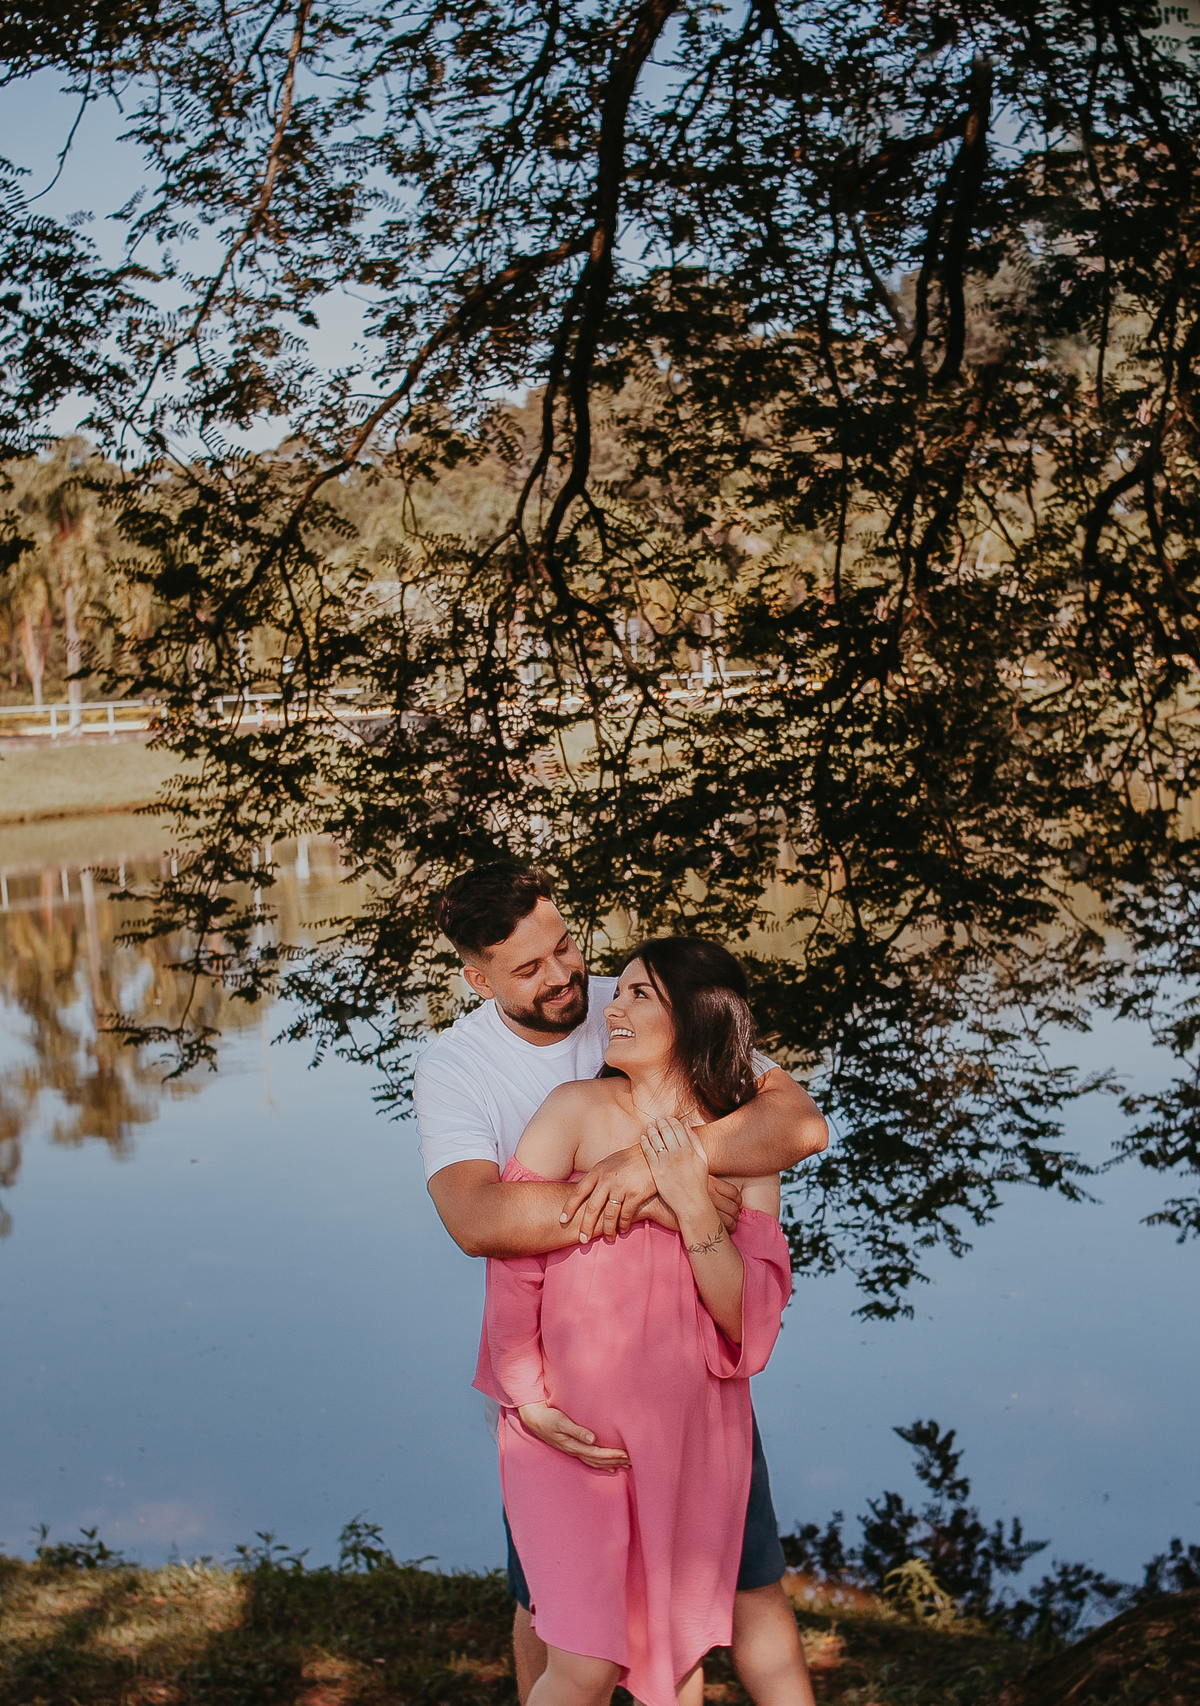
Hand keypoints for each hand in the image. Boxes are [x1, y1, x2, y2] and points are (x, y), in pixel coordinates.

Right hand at [516, 1402, 630, 1471]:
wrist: (534, 1418)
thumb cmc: (548, 1417)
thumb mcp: (560, 1421)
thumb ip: (576, 1430)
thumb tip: (592, 1439)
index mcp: (573, 1445)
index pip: (597, 1453)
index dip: (612, 1455)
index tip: (626, 1454)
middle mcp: (575, 1450)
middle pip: (599, 1460)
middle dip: (615, 1461)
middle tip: (632, 1461)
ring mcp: (573, 1450)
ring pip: (595, 1462)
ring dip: (611, 1463)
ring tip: (625, 1465)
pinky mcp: (573, 1447)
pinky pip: (590, 1459)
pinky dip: (602, 1463)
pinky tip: (611, 1466)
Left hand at [560, 1144, 656, 1242]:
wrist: (655, 1153)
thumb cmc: (630, 1159)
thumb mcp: (609, 1163)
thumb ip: (595, 1175)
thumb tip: (575, 1185)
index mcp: (598, 1171)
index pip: (579, 1191)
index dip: (569, 1207)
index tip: (562, 1220)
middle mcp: (607, 1179)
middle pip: (592, 1207)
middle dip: (585, 1226)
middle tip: (582, 1240)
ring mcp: (621, 1186)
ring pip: (609, 1215)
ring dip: (607, 1229)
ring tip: (608, 1238)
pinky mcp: (636, 1193)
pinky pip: (626, 1215)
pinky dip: (623, 1224)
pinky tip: (623, 1230)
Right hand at [636, 1176, 741, 1234]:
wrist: (655, 1198)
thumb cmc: (668, 1185)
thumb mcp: (685, 1174)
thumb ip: (698, 1177)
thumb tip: (707, 1179)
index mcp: (711, 1184)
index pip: (734, 1192)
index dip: (738, 1200)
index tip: (737, 1203)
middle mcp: (712, 1197)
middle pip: (734, 1208)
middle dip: (737, 1214)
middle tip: (735, 1216)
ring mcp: (707, 1211)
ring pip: (730, 1220)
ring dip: (733, 1224)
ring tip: (731, 1226)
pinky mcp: (700, 1223)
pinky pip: (720, 1230)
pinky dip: (725, 1232)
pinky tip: (722, 1232)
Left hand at [639, 1117, 711, 1225]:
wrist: (691, 1203)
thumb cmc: (699, 1182)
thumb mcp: (703, 1160)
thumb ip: (696, 1141)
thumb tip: (686, 1125)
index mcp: (690, 1150)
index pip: (678, 1129)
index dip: (672, 1121)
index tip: (668, 1118)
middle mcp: (678, 1154)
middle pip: (666, 1131)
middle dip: (661, 1123)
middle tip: (658, 1119)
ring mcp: (666, 1162)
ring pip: (656, 1140)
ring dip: (652, 1130)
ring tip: (650, 1126)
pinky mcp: (656, 1171)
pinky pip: (648, 1152)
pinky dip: (645, 1142)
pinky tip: (643, 1138)